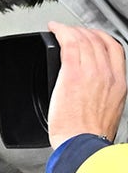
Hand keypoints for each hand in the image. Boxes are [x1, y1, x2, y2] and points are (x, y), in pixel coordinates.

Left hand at [47, 21, 125, 148]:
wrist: (83, 143)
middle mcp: (108, 74)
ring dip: (71, 30)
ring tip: (61, 29)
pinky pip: (69, 44)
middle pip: (98, 40)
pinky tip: (54, 29)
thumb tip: (92, 89)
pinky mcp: (73, 75)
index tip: (91, 35)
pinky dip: (61, 32)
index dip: (101, 37)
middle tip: (71, 32)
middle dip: (83, 31)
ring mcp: (91, 73)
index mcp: (119, 83)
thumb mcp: (108, 109)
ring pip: (84, 39)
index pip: (115, 48)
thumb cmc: (89, 134)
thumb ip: (104, 93)